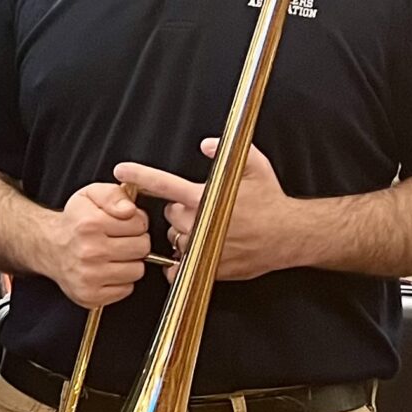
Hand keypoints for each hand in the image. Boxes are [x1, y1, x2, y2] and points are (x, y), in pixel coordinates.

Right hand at [44, 180, 150, 307]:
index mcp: (90, 224)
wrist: (49, 247)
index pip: (140, 224)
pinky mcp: (90, 295)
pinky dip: (121, 281)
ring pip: (137, 271)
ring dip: (130, 263)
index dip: (136, 222)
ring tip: (114, 255)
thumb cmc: (75, 221)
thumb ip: (114, 195)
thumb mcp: (91, 195)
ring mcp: (89, 277)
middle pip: (142, 249)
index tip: (124, 224)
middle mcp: (89, 252)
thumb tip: (129, 210)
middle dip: (136, 242)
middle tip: (120, 240)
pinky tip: (108, 270)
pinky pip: (126, 289)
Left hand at [116, 138, 306, 281]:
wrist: (290, 235)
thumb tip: (206, 144)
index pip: (164, 185)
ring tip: (207, 230)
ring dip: (184, 236)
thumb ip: (227, 151)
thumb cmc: (272, 200)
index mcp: (205, 197)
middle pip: (169, 216)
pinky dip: (182, 264)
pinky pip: (180, 268)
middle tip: (201, 210)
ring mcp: (203, 246)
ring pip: (175, 240)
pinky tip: (195, 254)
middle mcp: (200, 223)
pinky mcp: (208, 267)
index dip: (140, 176)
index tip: (121, 171)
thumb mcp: (254, 166)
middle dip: (180, 212)